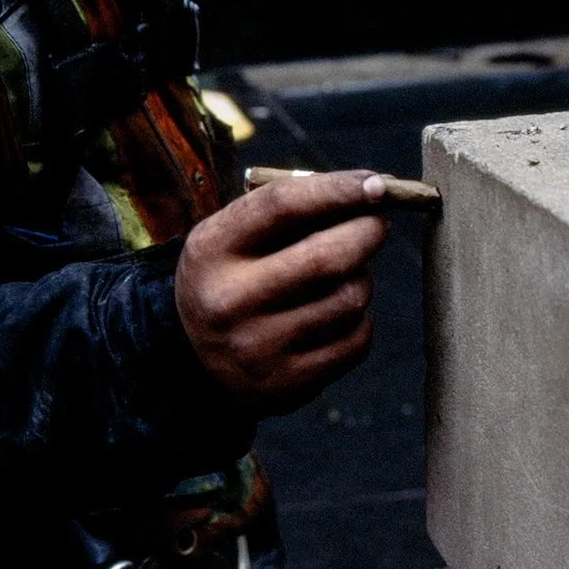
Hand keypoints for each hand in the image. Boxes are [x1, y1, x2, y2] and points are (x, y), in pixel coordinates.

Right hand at [176, 170, 391, 414]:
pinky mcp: (287, 384)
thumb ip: (289, 210)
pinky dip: (358, 321)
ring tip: (342, 277)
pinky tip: (336, 316)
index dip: (337, 190)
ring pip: (349, 298)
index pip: (282, 206)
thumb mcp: (232, 236)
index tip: (376, 185)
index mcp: (212, 250)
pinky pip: (355, 341)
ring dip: (361, 279)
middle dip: (367, 232)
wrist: (192, 360)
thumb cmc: (231, 277)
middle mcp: (229, 300)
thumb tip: (371, 192)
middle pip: (327, 258)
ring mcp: (257, 347)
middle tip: (375, 224)